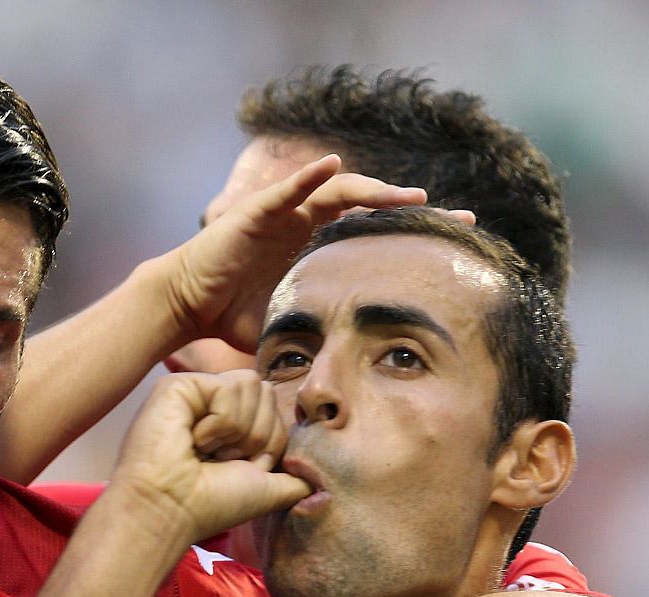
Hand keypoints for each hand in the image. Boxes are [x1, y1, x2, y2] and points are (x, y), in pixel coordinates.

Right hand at [108, 370, 307, 543]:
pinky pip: (229, 388)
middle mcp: (214, 404)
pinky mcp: (180, 385)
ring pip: (252, 385)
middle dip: (256, 435)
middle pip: (267, 393)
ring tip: (207, 450)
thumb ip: (296, 478)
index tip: (237, 468)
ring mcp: (197, 392)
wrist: (172, 509)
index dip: (269, 444)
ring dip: (237, 430)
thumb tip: (322, 481)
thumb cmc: (211, 503)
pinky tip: (193, 439)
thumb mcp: (267, 489)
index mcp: (232, 424)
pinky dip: (220, 423)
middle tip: (222, 459)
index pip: (275, 411)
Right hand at [159, 155, 466, 350]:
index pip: (377, 237)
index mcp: (321, 248)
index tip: (455, 249)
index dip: (414, 240)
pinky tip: (332, 164)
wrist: (188, 306)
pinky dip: (308, 175)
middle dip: (415, 213)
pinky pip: (288, 188)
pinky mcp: (258, 210)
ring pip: (340, 192)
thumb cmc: (235, 319)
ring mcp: (286, 212)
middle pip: (372, 209)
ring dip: (377, 192)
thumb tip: (359, 380)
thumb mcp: (292, 328)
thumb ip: (323, 336)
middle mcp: (309, 223)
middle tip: (460, 219)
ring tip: (410, 199)